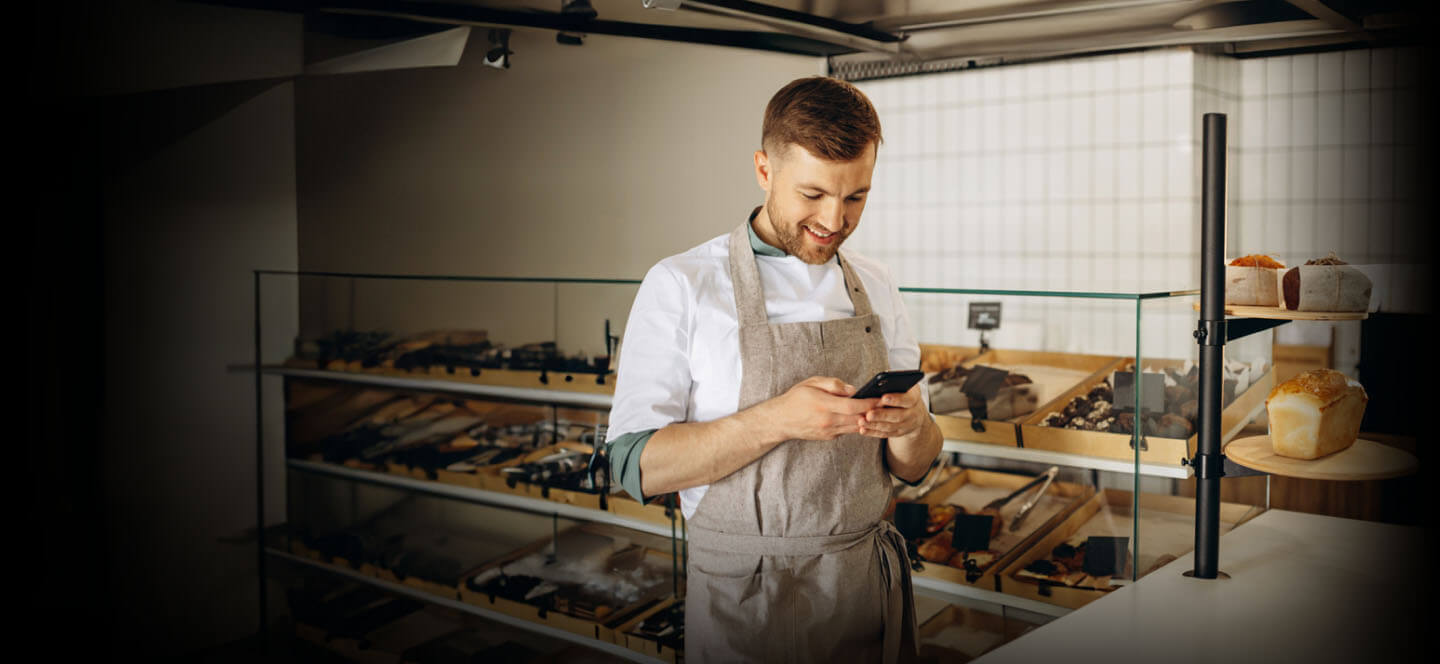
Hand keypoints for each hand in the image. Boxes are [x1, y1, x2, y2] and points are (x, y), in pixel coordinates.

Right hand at [764, 376, 879, 441]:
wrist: (781, 420)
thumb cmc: (796, 398)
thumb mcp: (812, 383)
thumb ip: (833, 385)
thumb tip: (852, 390)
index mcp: (824, 405)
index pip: (854, 406)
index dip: (870, 403)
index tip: (881, 398)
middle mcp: (828, 421)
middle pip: (858, 419)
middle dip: (873, 413)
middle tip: (885, 405)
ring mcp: (829, 431)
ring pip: (855, 427)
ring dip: (867, 420)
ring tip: (877, 412)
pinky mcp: (828, 437)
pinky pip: (847, 430)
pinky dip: (856, 424)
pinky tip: (861, 417)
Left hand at [859, 383, 926, 438]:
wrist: (914, 412)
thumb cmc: (903, 393)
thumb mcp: (903, 385)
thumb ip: (894, 382)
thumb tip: (882, 378)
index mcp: (914, 398)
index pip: (907, 399)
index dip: (896, 399)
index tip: (883, 397)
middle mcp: (913, 413)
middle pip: (898, 416)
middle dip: (882, 415)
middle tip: (868, 414)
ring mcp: (907, 425)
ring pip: (890, 427)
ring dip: (875, 425)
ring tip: (861, 422)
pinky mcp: (899, 433)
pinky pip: (885, 434)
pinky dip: (873, 433)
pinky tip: (863, 430)